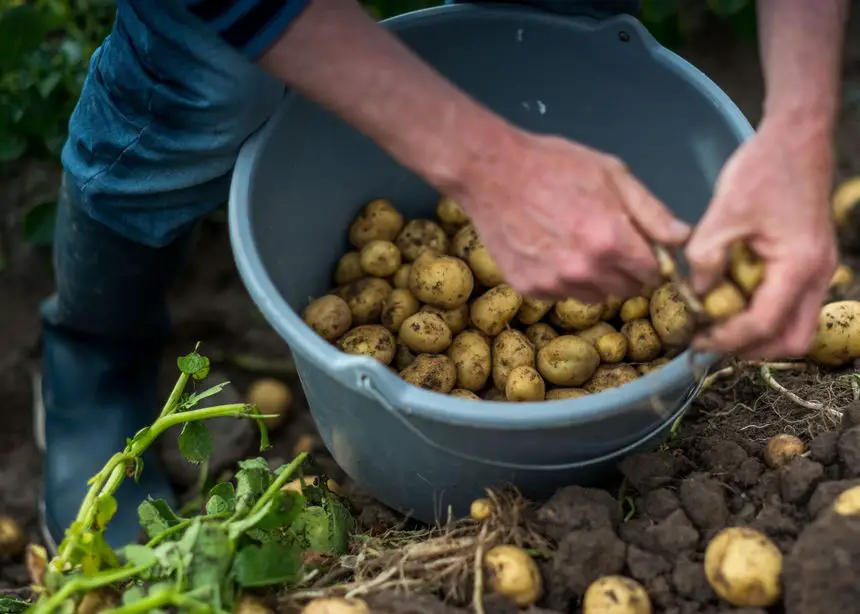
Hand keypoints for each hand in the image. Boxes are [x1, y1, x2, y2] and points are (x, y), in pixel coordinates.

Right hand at [452, 129, 689, 301]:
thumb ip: (652, 212)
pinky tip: (548, 249)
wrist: (491, 172)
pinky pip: (561, 294)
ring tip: (574, 244)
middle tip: (605, 241)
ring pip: (595, 296)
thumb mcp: (612, 174)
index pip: (652, 274)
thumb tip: (682, 239)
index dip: (649, 259)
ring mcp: (555, 283)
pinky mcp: (529, 288)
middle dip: (624, 270)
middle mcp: (586, 270)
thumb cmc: (554, 165)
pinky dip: (562, 279)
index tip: (639, 246)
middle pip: (626, 289)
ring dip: (594, 278)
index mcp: (612, 241)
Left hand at [685, 114, 837, 358]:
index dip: (728, 339)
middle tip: (711, 341)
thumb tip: (695, 294)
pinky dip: (763, 313)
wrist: (795, 137)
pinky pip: (790, 304)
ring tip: (716, 325)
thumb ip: (706, 258)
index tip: (697, 342)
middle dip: (751, 349)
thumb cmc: (763, 169)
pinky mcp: (808, 263)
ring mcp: (818, 270)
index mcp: (799, 265)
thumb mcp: (724, 213)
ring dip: (757, 334)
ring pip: (794, 326)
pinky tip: (730, 301)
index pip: (765, 323)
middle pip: (792, 340)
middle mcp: (818, 274)